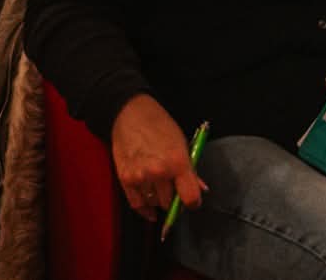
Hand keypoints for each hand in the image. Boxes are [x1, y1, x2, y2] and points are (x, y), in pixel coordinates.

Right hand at [110, 95, 203, 220]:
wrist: (130, 114)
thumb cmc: (160, 126)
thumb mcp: (182, 144)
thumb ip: (190, 170)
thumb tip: (200, 190)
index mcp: (177, 162)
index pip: (190, 197)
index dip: (194, 203)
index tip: (193, 202)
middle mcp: (159, 172)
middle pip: (170, 203)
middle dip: (175, 201)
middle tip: (175, 192)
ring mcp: (140, 177)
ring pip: (154, 204)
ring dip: (159, 201)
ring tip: (162, 191)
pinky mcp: (125, 180)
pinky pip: (137, 204)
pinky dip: (145, 210)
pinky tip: (151, 211)